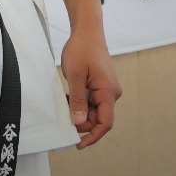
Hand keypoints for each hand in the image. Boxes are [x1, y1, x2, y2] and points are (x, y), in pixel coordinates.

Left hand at [59, 31, 120, 148]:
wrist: (87, 31)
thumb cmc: (82, 49)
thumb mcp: (75, 75)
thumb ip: (78, 100)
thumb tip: (79, 121)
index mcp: (108, 92)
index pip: (105, 123)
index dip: (92, 136)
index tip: (78, 144)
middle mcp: (111, 93)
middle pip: (98, 118)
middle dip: (81, 122)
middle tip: (63, 118)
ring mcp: (106, 89)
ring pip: (93, 110)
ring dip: (79, 112)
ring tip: (64, 105)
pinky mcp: (100, 85)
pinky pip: (91, 101)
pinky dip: (80, 103)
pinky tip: (67, 98)